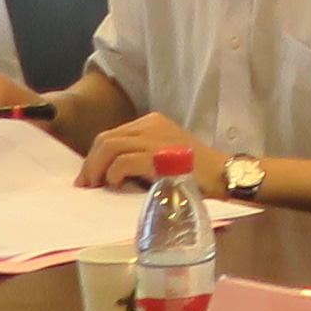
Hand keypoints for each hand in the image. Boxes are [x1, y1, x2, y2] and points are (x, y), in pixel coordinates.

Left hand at [80, 110, 218, 193]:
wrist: (224, 175)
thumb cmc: (196, 172)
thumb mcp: (165, 155)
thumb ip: (140, 157)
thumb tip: (109, 174)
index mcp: (152, 123)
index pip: (113, 135)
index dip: (94, 156)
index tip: (89, 177)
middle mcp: (152, 125)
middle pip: (106, 139)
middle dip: (90, 163)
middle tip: (86, 185)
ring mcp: (156, 139)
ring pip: (110, 147)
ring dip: (96, 169)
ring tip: (96, 186)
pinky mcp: (159, 156)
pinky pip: (123, 161)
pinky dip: (113, 174)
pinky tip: (115, 185)